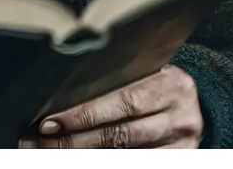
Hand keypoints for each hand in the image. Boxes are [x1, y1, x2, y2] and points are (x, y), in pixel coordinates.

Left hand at [21, 66, 202, 148]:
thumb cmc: (154, 82)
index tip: (48, 121)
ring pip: (123, 154)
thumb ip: (114, 80)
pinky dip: (103, 162)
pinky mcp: (180, 161)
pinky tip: (81, 158)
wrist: (192, 106)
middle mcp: (180, 117)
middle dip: (74, 139)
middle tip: (40, 141)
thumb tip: (60, 91)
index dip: (82, 114)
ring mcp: (182, 144)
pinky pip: (136, 164)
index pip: (120, 101)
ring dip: (83, 154)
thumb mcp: (144, 73)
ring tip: (51, 152)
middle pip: (118, 134)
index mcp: (170, 85)